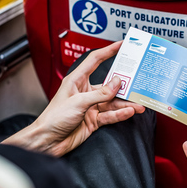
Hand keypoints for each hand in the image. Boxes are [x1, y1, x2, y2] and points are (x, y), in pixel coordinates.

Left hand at [2, 41, 144, 155]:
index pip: (95, 60)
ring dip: (126, 103)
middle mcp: (85, 91)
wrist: (47, 142)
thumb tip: (116, 83)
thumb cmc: (53, 118)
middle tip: (138, 80)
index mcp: (76, 80)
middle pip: (108, 84)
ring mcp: (90, 106)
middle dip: (124, 83)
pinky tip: (129, 112)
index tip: (121, 45)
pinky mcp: (94, 120)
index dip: (108, 51)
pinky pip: (110, 115)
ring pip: (112, 102)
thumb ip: (99, 93)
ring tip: (139, 103)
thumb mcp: (78, 102)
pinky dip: (120, 114)